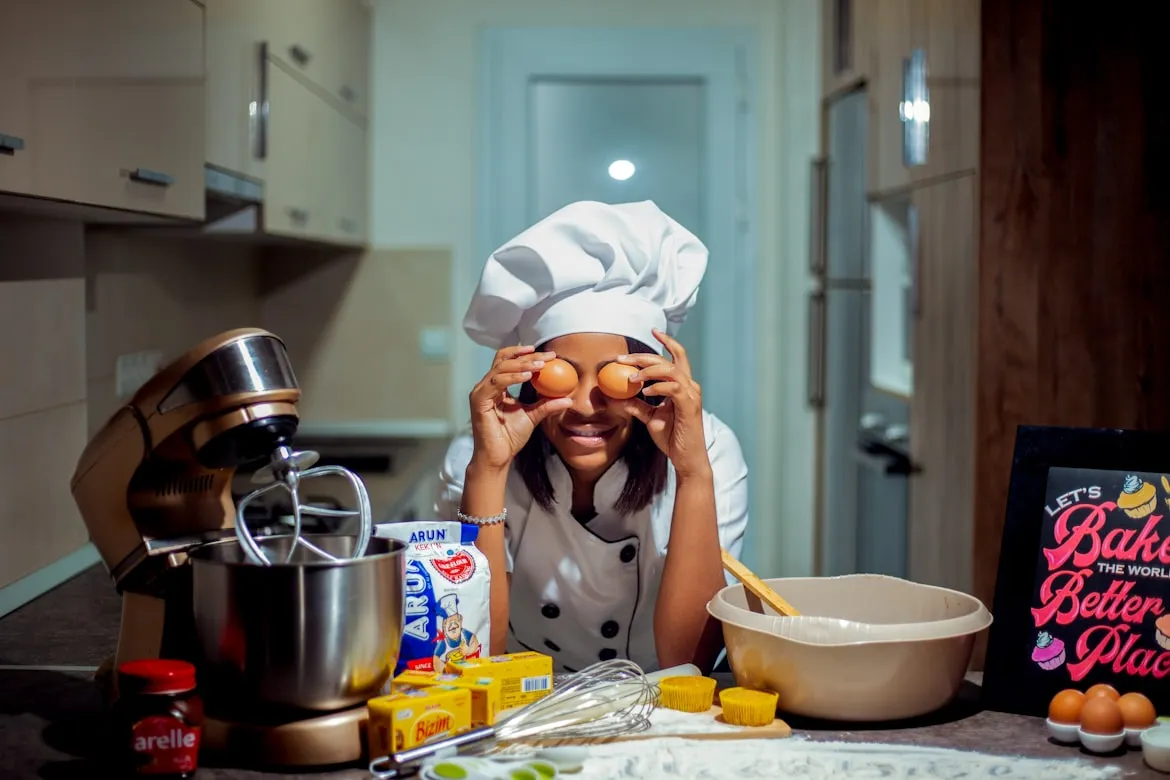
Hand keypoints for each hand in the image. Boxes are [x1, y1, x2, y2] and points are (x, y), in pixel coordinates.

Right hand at [469, 345, 573, 470]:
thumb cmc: (511, 437)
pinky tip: (527, 376)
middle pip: (504, 360)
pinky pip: (496, 383)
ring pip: (500, 368)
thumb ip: (547, 405)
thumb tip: (569, 399)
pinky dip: (512, 377)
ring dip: (521, 365)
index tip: (549, 355)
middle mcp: (486, 386)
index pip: (510, 362)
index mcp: (497, 386)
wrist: (499, 456)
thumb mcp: (533, 416)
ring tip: (540, 366)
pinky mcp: (479, 401)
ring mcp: (481, 392)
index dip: (528, 355)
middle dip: (527, 356)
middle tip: (547, 357)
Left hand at [617, 330, 711, 477]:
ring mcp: (691, 395)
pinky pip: (672, 388)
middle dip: (643, 357)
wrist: (686, 458)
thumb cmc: (672, 438)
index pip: (677, 357)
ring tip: (631, 378)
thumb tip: (618, 397)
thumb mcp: (650, 418)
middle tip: (623, 359)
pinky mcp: (689, 405)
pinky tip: (645, 392)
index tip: (654, 331)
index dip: (667, 342)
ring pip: (670, 370)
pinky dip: (658, 386)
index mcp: (682, 386)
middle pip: (668, 360)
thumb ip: (637, 405)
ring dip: (648, 370)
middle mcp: (689, 386)